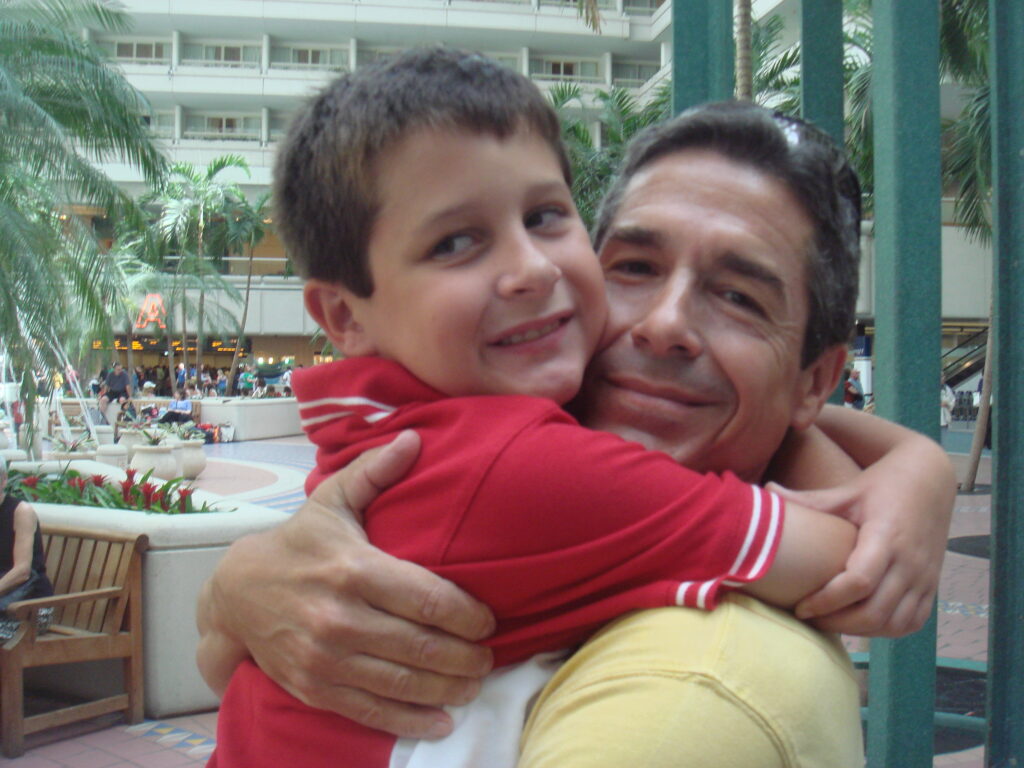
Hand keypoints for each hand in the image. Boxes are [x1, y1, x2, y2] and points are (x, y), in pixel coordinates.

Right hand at [198, 430, 495, 736]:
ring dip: (448, 689)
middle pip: (422, 646)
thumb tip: (413, 437)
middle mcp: (340, 617)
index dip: (468, 615)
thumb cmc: (299, 543)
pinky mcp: (315, 687)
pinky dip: (411, 720)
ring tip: (473, 683)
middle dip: (467, 657)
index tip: (488, 620)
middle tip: (489, 657)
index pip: (427, 599)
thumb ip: (374, 471)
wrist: (235, 593)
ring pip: (403, 682)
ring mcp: (326, 658)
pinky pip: (370, 711)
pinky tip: (442, 720)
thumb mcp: (332, 500)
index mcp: (354, 569)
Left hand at [768, 439, 955, 636]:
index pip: (858, 581)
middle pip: (875, 612)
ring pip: (894, 624)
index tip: (800, 607)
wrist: (931, 480)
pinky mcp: (932, 585)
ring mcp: (925, 576)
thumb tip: (767, 491)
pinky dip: (885, 630)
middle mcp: (910, 561)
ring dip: (860, 632)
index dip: (827, 601)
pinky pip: (912, 622)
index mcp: (887, 535)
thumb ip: (808, 500)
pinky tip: (860, 622)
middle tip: (809, 619)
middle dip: (837, 623)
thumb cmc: (882, 485)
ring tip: (830, 622)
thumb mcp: (847, 491)